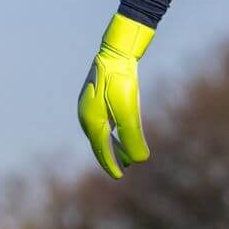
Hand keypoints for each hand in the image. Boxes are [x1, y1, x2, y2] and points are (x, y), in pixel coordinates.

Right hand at [77, 14, 154, 178]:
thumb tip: (140, 160)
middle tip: (122, 171)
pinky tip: (122, 133)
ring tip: (126, 156)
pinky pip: (105, 121)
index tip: (119, 177)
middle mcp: (87, 115)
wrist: (116, 51)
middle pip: (99, 143)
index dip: (110, 164)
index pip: (101, 148)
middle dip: (111, 157)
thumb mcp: (129, 110)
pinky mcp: (99, 97)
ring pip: (102, 132)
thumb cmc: (120, 80)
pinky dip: (114, 132)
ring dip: (114, 145)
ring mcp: (91, 105)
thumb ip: (133, 136)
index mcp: (91, 120)